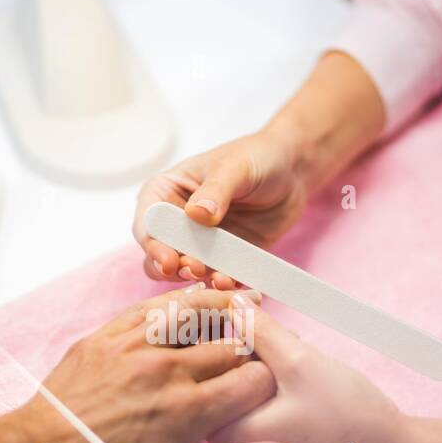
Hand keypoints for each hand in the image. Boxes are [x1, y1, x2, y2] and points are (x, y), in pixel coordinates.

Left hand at [0, 286, 300, 442]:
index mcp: (188, 412)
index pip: (255, 379)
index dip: (266, 387)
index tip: (259, 396)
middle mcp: (165, 371)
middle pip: (231, 346)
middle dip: (247, 355)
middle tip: (245, 367)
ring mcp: (134, 348)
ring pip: (197, 315)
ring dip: (221, 318)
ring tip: (237, 320)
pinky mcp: (107, 336)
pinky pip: (154, 308)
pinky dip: (181, 306)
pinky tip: (194, 309)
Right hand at [133, 130, 309, 289]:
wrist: (292, 172)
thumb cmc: (257, 157)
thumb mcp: (236, 168)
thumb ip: (216, 190)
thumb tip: (197, 214)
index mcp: (167, 191)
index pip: (148, 221)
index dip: (153, 243)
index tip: (168, 259)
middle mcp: (177, 220)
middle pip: (158, 253)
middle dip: (172, 268)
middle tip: (194, 271)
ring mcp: (199, 242)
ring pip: (183, 271)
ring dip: (197, 280)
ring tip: (218, 278)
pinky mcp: (223, 258)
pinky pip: (215, 278)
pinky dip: (221, 285)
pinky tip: (233, 283)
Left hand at [211, 296, 441, 442]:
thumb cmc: (348, 415)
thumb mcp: (301, 363)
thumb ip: (258, 329)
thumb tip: (228, 303)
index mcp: (222, 429)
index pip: (204, 363)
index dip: (230, 328)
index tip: (261, 321)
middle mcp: (222, 437)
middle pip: (217, 366)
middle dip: (250, 343)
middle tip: (292, 353)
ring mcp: (240, 433)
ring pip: (237, 371)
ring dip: (265, 354)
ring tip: (304, 365)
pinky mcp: (259, 426)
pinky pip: (252, 384)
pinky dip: (273, 369)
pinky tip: (304, 374)